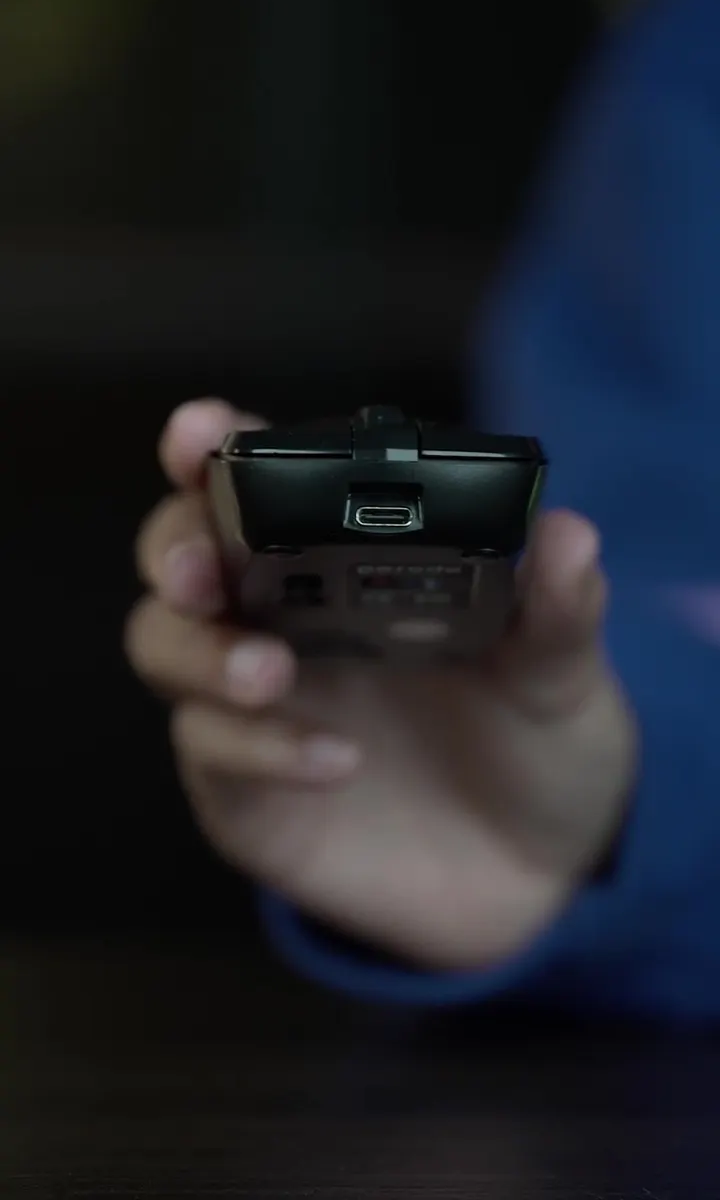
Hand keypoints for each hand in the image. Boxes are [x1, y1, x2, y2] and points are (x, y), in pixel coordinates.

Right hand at [125, 399, 636, 970]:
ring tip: (269, 672)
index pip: (261, 481)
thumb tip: (567, 534)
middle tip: (204, 569)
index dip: (217, 449)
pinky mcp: (243, 788)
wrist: (533, 872)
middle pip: (181, 553)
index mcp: (345, 558)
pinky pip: (213, 754)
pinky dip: (258, 748)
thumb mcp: (561, 673)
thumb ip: (556, 610)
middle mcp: (281, 614)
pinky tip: (335, 761)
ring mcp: (252, 702)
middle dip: (176, 546)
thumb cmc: (537, 743)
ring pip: (165, 648)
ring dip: (202, 651)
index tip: (202, 434)